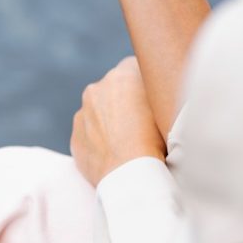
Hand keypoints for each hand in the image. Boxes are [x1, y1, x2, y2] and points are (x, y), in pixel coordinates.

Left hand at [70, 56, 166, 187]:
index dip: (144, 83)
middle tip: (142, 123)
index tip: (151, 98)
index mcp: (122, 76)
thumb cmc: (157, 142)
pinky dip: (99, 140)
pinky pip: (88, 133)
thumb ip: (157, 91)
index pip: (134, 67)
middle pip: (113, 89)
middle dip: (124, 101)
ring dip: (109, 120)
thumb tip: (158, 87)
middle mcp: (97, 89)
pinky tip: (115, 154)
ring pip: (98, 111)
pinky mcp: (75, 137)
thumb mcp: (167, 108)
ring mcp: (83, 113)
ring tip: (128, 142)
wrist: (130, 176)